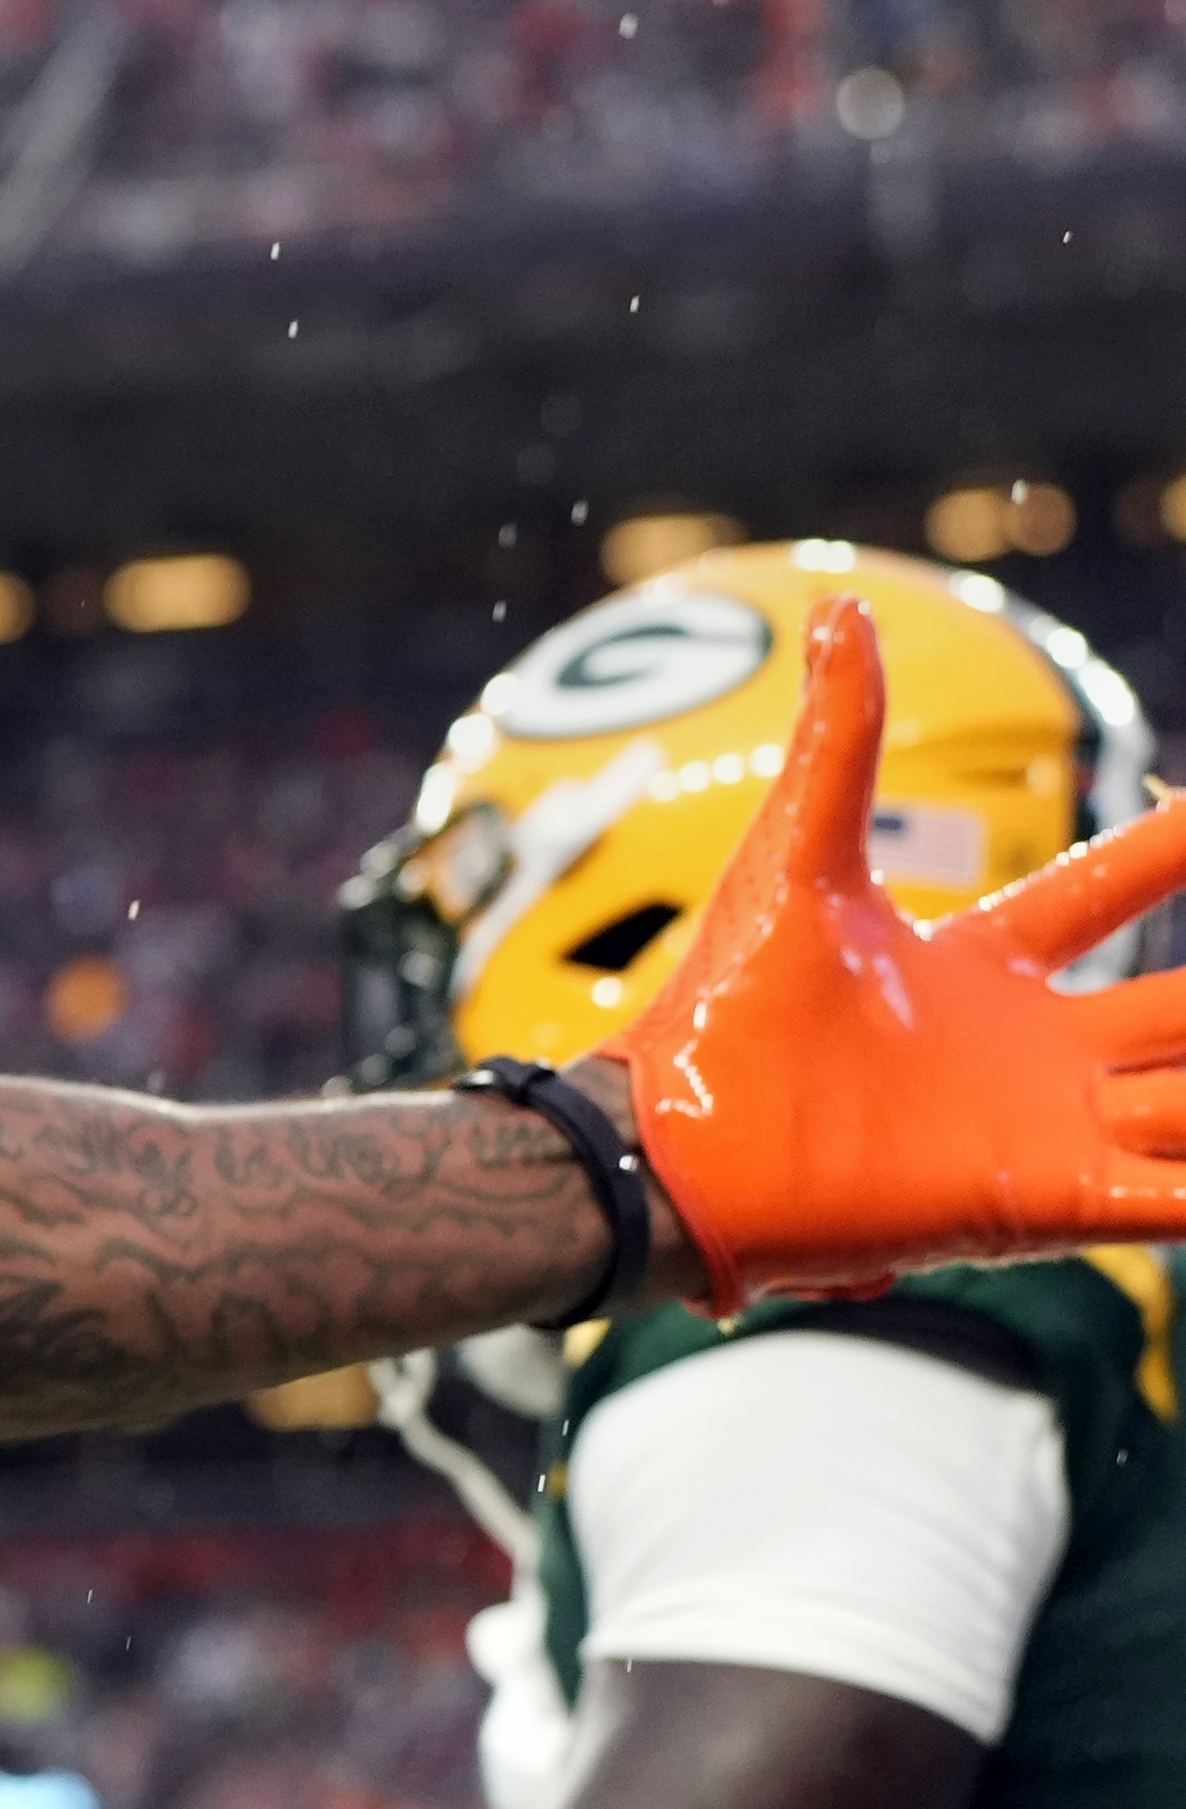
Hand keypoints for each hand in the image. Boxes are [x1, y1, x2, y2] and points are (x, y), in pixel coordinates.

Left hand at [611, 596, 1185, 1305]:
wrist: (672, 1145)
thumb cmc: (721, 1011)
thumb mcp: (795, 860)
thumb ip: (840, 739)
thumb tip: (841, 606)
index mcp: (984, 967)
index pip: (1114, 890)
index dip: (1179, 846)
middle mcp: (1032, 1050)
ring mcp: (1046, 1129)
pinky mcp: (1043, 1202)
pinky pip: (1175, 1199)